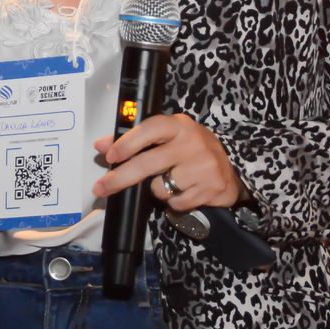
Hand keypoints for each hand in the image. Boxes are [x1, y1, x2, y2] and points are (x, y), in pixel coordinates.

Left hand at [93, 113, 247, 210]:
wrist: (229, 171)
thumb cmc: (189, 151)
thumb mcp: (167, 138)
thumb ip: (134, 140)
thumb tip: (100, 146)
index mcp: (179, 125)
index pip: (150, 128)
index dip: (128, 142)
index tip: (110, 156)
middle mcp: (192, 142)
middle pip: (149, 163)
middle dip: (121, 178)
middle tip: (100, 188)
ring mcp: (204, 166)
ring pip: (160, 188)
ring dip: (158, 190)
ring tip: (171, 181)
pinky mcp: (211, 188)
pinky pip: (175, 203)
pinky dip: (174, 202)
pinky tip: (185, 191)